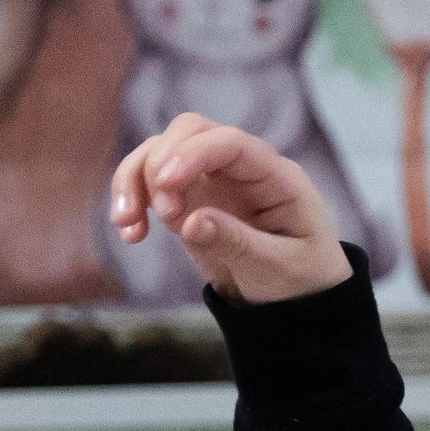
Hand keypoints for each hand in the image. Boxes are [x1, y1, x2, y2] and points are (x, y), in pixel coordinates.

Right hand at [109, 114, 352, 303]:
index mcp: (277, 177)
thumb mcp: (278, 268)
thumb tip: (190, 222)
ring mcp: (214, 178)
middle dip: (161, 161)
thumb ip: (238, 243)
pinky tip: (131, 233)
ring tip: (128, 226)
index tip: (165, 184)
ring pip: (161, 151)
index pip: (231, 143)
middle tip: (161, 213)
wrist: (298, 299)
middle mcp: (242, 168)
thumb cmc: (301, 278)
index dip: (193, 154)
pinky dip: (134, 199)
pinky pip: (151, 181)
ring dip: (135, 179)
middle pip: (189, 131)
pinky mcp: (191, 197)